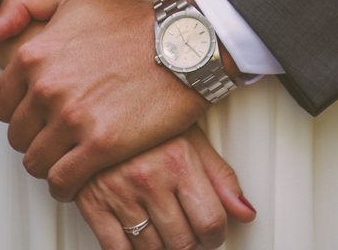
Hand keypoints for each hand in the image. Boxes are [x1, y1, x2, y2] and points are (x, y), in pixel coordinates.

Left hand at [0, 0, 207, 199]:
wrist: (183, 43)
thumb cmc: (129, 19)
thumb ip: (21, 0)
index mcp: (33, 54)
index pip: (3, 105)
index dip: (20, 112)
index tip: (39, 114)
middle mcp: (46, 88)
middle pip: (19, 136)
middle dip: (35, 138)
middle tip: (57, 135)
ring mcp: (73, 119)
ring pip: (36, 162)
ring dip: (49, 163)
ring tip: (67, 157)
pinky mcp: (101, 145)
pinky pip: (62, 181)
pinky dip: (64, 186)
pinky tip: (75, 180)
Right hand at [76, 127, 253, 249]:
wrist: (98, 102)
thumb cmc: (149, 119)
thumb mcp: (192, 139)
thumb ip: (221, 178)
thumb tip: (245, 213)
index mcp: (178, 160)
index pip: (210, 222)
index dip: (215, 236)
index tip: (211, 234)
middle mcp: (149, 176)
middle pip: (182, 242)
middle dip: (189, 243)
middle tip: (187, 231)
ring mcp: (118, 191)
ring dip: (161, 247)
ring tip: (162, 228)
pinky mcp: (91, 202)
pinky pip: (116, 249)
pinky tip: (137, 236)